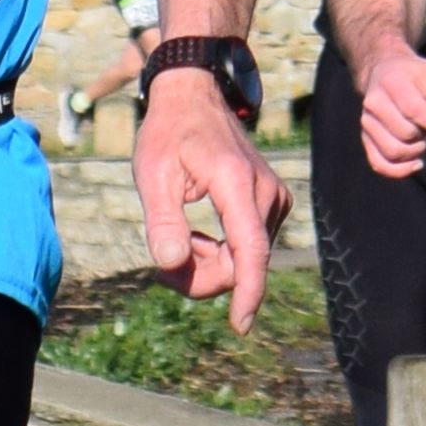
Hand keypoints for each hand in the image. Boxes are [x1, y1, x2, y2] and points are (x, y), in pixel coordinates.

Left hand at [134, 65, 283, 324]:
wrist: (194, 99)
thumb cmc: (167, 134)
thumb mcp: (151, 175)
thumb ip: (162, 221)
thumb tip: (170, 264)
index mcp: (235, 182)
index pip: (250, 249)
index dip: (247, 291)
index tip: (240, 325)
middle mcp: (265, 192)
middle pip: (242, 264)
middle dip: (201, 276)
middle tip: (164, 264)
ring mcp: (274, 198)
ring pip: (245, 261)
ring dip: (208, 263)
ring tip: (181, 236)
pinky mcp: (273, 205)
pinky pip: (249, 248)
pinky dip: (221, 252)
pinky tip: (201, 233)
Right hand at [361, 38, 425, 182]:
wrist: (385, 74)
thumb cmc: (418, 78)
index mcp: (391, 84)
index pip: (414, 111)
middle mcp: (373, 104)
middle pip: (405, 134)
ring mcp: (367, 123)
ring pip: (393, 152)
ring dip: (415, 152)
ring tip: (423, 142)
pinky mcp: (366, 139)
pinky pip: (379, 164)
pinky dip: (399, 171)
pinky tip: (417, 164)